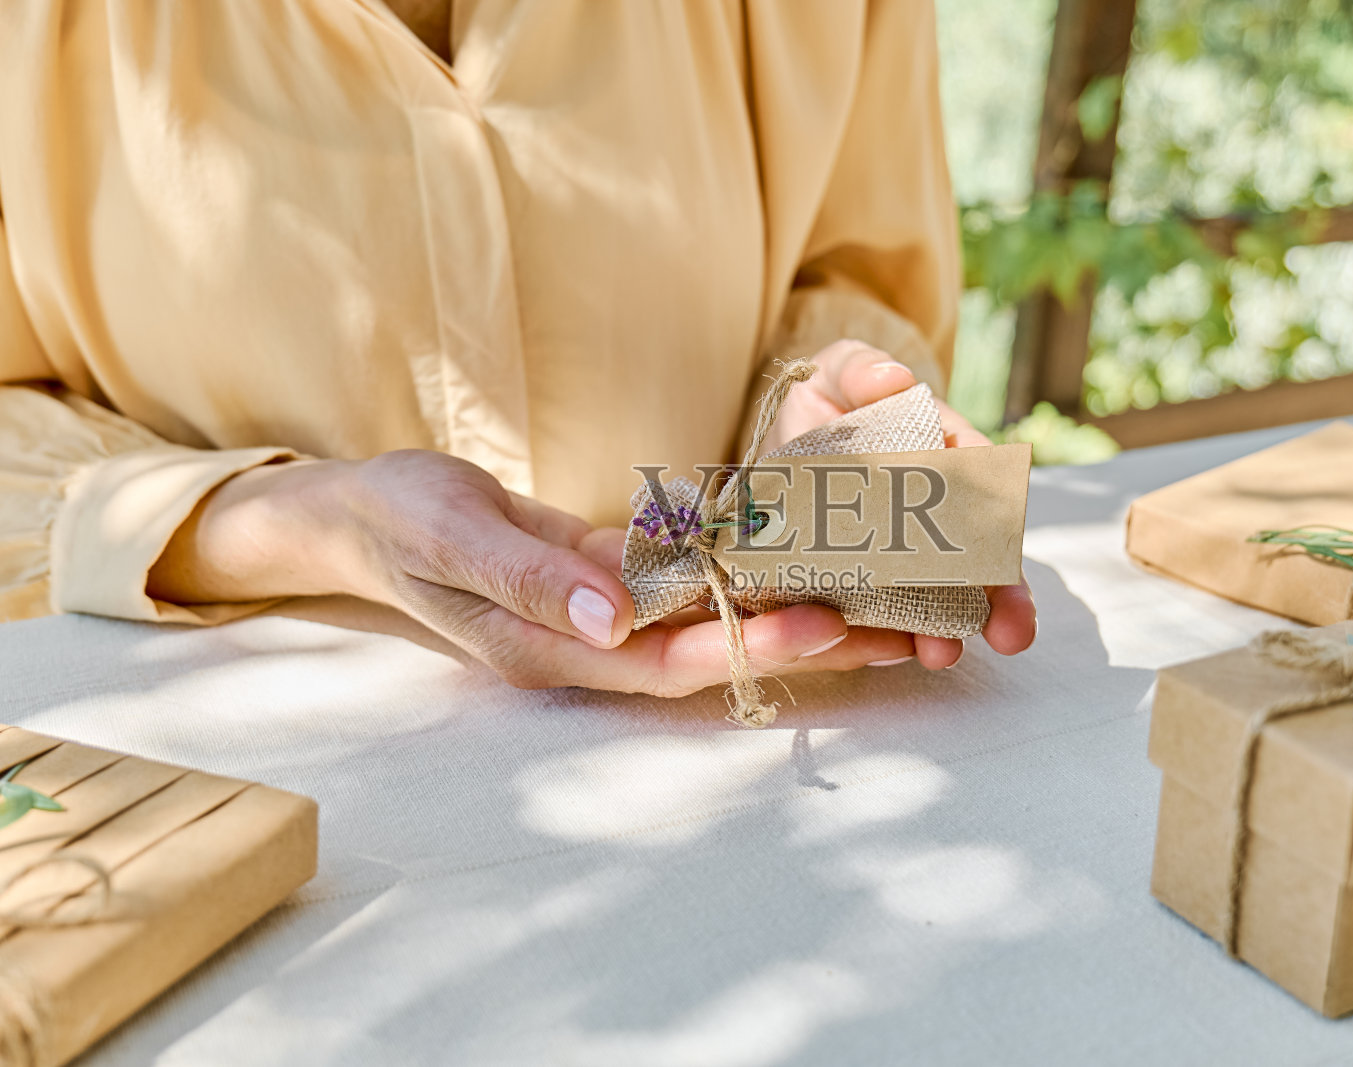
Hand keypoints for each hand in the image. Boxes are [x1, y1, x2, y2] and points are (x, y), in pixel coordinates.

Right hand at [148, 450, 918, 694]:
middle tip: (900, 626)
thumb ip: (532, 579)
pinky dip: (749, 564)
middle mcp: (594, 642)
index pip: (671, 661)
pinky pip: (693, 576)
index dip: (749, 644)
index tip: (827, 621)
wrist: (365, 510)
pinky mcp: (615, 575)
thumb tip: (615, 621)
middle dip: (805, 640)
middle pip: (716, 649)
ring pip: (716, 616)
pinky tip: (810, 544)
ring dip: (793, 603)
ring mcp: (607, 613)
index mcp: (555, 648)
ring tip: (886, 594)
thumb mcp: (452, 536)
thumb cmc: (401, 518)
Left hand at [761, 339, 1037, 667]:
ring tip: (943, 654)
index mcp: (943, 455)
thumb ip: (862, 369)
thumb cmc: (827, 402)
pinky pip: (883, 616)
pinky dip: (893, 636)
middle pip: (977, 556)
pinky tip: (899, 654)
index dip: (997, 515)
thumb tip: (893, 379)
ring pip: (937, 595)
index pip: (980, 485)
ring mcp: (900, 554)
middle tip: (1013, 634)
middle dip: (999, 596)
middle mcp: (934, 511)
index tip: (1005, 543)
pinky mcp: (860, 585)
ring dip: (948, 626)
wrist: (778, 444)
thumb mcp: (839, 372)